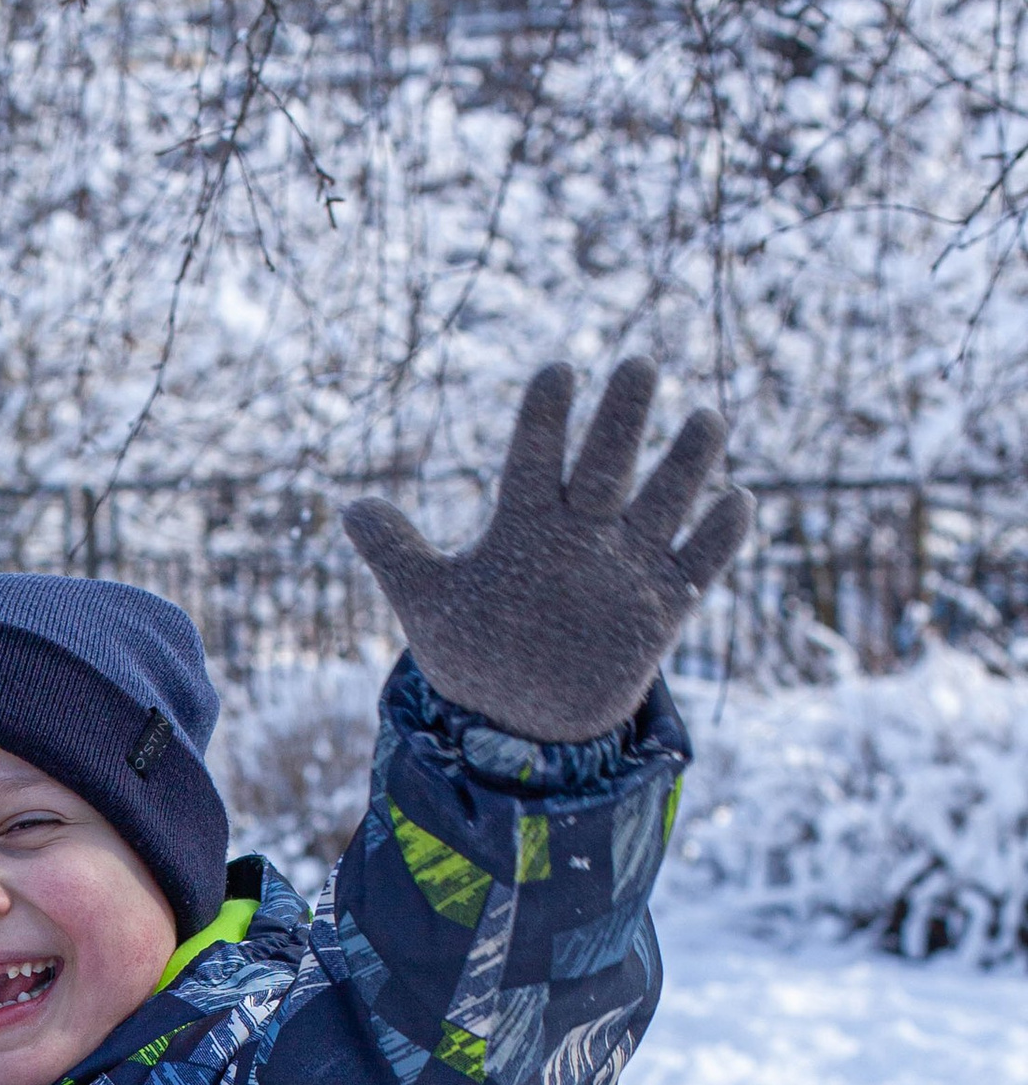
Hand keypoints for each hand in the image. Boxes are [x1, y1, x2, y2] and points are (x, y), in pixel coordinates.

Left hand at [342, 360, 755, 742]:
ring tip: (708, 419)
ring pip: (665, 499)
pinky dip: (719, 537)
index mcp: (526, 523)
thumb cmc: (477, 650)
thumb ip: (396, 553)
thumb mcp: (429, 605)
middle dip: (622, 418)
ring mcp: (626, 566)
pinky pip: (699, 565)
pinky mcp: (662, 610)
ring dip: (688, 462)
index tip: (557, 371)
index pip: (534, 457)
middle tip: (639, 366)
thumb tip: (348, 507)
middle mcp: (582, 532)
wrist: (522, 718)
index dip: (544, 416)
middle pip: (606, 462)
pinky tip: (736, 502)